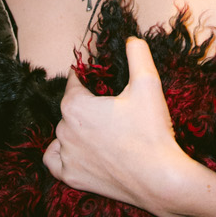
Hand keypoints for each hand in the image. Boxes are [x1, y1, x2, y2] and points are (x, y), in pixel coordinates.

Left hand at [42, 37, 193, 216]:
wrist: (161, 178)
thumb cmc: (152, 131)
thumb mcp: (148, 83)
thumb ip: (138, 54)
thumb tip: (131, 38)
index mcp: (76, 105)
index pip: (74, 82)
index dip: (86, 77)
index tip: (97, 78)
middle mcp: (64, 130)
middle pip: (69, 109)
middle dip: (85, 105)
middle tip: (110, 108)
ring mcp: (67, 156)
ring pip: (62, 134)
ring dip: (75, 128)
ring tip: (99, 129)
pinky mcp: (72, 178)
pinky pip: (54, 160)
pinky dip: (61, 154)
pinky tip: (76, 150)